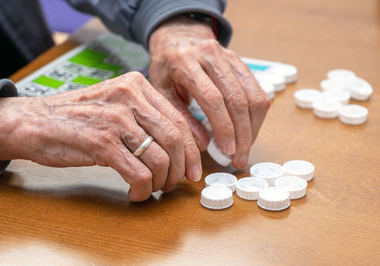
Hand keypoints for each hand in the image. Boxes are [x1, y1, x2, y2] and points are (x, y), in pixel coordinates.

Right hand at [0, 72, 201, 200]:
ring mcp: (115, 119)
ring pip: (160, 159)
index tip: (194, 170)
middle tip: (174, 185)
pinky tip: (135, 193)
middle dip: (180, 169)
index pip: (178, 120)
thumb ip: (145, 117)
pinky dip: (143, 190)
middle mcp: (129, 97)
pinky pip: (138, 174)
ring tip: (152, 189)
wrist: (33, 121)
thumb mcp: (115, 104)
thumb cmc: (77, 117)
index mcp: (137, 85)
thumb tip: (178, 147)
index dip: (191, 150)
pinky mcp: (101, 142)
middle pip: (174, 139)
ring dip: (161, 182)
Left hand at [149, 16, 270, 167]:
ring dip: (253, 126)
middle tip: (239, 158)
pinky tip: (249, 131)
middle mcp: (211, 55)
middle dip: (242, 133)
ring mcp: (229, 56)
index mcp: (185, 63)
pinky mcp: (240, 61)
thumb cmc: (166, 68)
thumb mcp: (161, 92)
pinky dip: (256, 115)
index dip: (223, 127)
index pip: (212, 98)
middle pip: (237, 98)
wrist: (177, 38)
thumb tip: (204, 145)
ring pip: (252, 95)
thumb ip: (181, 117)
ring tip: (245, 148)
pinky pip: (257, 90)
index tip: (227, 151)